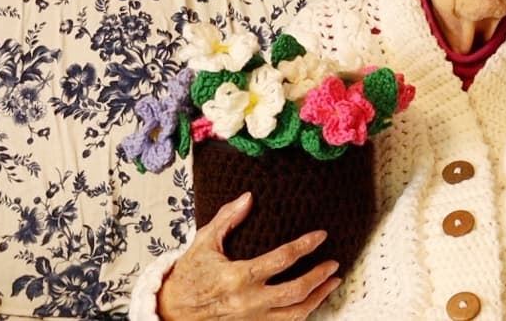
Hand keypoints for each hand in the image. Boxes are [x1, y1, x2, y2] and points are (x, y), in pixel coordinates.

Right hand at [158, 192, 341, 319]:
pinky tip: (313, 300)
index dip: (305, 246)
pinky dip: (303, 312)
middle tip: (334, 263)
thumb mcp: (204, 242)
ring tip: (332, 282)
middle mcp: (248, 301)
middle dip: (319, 276)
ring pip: (295, 313)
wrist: (171, 312)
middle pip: (295, 291)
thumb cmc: (188, 277)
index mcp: (238, 277)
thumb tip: (249, 197)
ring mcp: (252, 319)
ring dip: (318, 297)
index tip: (320, 236)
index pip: (282, 260)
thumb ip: (227, 218)